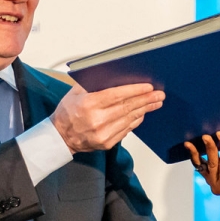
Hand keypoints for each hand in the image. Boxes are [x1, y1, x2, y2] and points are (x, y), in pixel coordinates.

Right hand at [50, 83, 164, 152]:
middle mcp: (96, 120)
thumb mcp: (75, 93)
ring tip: (155, 102)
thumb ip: (94, 84)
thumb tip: (116, 76)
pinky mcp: (107, 143)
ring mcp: (102, 133)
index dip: (135, 90)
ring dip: (145, 110)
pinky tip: (143, 113)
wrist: (60, 137)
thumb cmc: (67, 112)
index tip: (148, 87)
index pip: (117, 95)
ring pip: (129, 119)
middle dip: (146, 99)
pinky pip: (126, 130)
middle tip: (159, 94)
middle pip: (127, 107)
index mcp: (88, 104)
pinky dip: (136, 120)